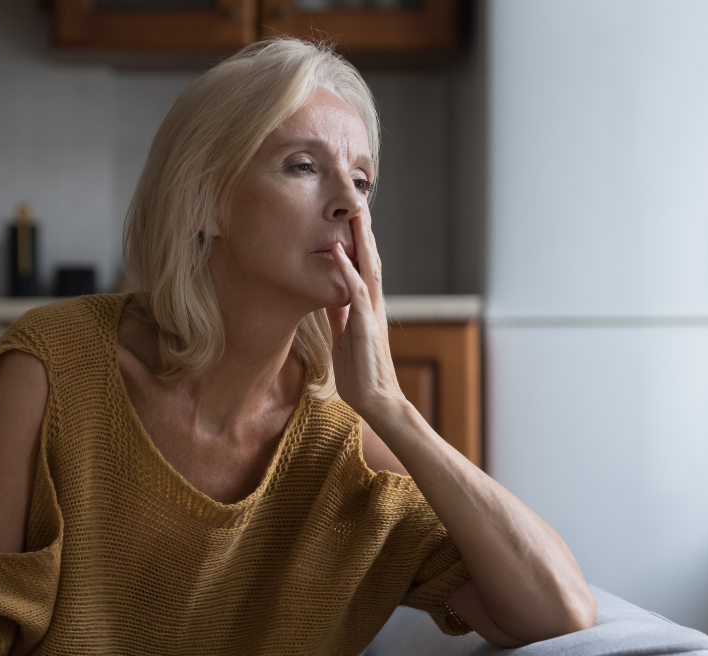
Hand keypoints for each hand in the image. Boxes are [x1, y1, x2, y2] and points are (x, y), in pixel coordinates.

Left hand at [327, 214, 405, 424]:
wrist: (377, 401)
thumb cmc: (360, 374)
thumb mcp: (344, 336)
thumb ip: (339, 314)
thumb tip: (330, 293)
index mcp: (367, 307)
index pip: (364, 268)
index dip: (359, 243)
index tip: (352, 218)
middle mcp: (373, 305)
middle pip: (371, 261)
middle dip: (365, 232)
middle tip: (359, 202)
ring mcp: (372, 314)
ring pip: (369, 270)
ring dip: (362, 242)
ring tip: (356, 215)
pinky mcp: (366, 327)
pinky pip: (356, 294)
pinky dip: (347, 272)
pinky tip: (338, 253)